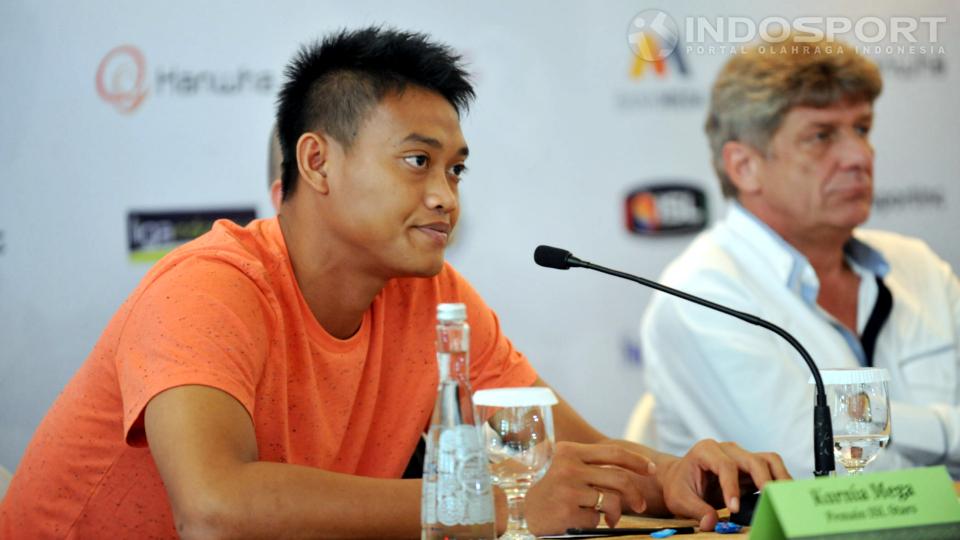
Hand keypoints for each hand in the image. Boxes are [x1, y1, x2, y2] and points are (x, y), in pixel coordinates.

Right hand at [524, 441, 655, 533]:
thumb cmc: (548, 487)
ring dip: (615, 513)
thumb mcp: (564, 465)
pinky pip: (596, 519)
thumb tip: (630, 470)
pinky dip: (594, 523)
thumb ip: (590, 464)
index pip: (613, 452)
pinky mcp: (567, 512)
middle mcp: (569, 467)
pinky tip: (580, 521)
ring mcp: (568, 490)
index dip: (637, 461)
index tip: (651, 469)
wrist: (518, 508)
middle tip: (640, 505)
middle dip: (635, 494)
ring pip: (611, 501)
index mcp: (570, 451)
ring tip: (609, 518)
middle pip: (619, 478)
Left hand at [656, 440, 789, 530]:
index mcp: (706, 450)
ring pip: (768, 460)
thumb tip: (711, 522)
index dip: (732, 486)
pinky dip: (780, 481)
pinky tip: (783, 497)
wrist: (681, 479)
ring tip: (786, 499)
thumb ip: (696, 510)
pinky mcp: (752, 467)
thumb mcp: (680, 499)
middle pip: (752, 460)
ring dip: (780, 478)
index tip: (734, 509)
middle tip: (771, 502)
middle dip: (763, 481)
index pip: (725, 465)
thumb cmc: (680, 486)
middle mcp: (727, 449)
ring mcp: (742, 456)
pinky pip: (771, 469)